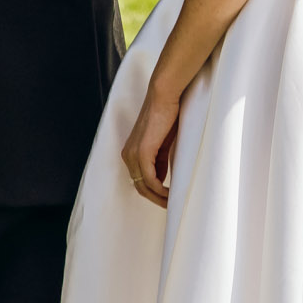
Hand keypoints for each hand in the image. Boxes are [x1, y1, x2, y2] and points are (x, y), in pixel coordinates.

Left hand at [121, 82, 180, 207]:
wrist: (164, 96)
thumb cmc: (167, 115)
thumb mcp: (163, 144)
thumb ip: (160, 160)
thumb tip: (162, 178)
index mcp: (131, 152)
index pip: (140, 180)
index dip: (154, 192)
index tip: (168, 198)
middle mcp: (128, 155)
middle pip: (139, 187)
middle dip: (156, 199)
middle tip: (171, 205)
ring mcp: (133, 154)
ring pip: (143, 186)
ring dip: (159, 197)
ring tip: (173, 203)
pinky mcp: (142, 153)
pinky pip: (149, 179)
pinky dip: (160, 190)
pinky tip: (171, 194)